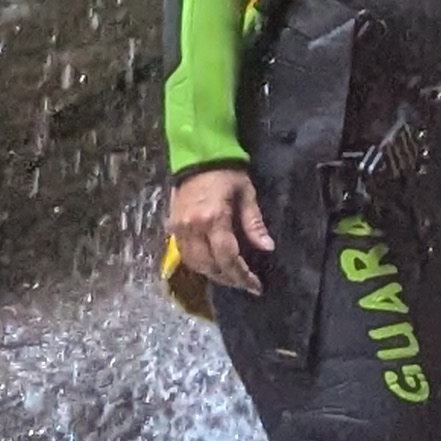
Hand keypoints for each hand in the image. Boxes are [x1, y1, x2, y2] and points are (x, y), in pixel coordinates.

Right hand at [166, 164, 272, 295]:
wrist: (198, 154)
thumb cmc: (227, 173)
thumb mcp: (247, 193)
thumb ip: (254, 223)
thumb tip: (267, 248)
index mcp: (214, 219)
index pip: (228, 257)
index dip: (242, 276)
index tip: (256, 286)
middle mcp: (193, 227)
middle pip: (210, 266)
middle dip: (229, 278)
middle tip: (246, 283)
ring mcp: (179, 228)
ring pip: (194, 264)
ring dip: (213, 274)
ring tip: (231, 276)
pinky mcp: (172, 226)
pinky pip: (185, 254)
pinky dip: (199, 264)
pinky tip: (212, 264)